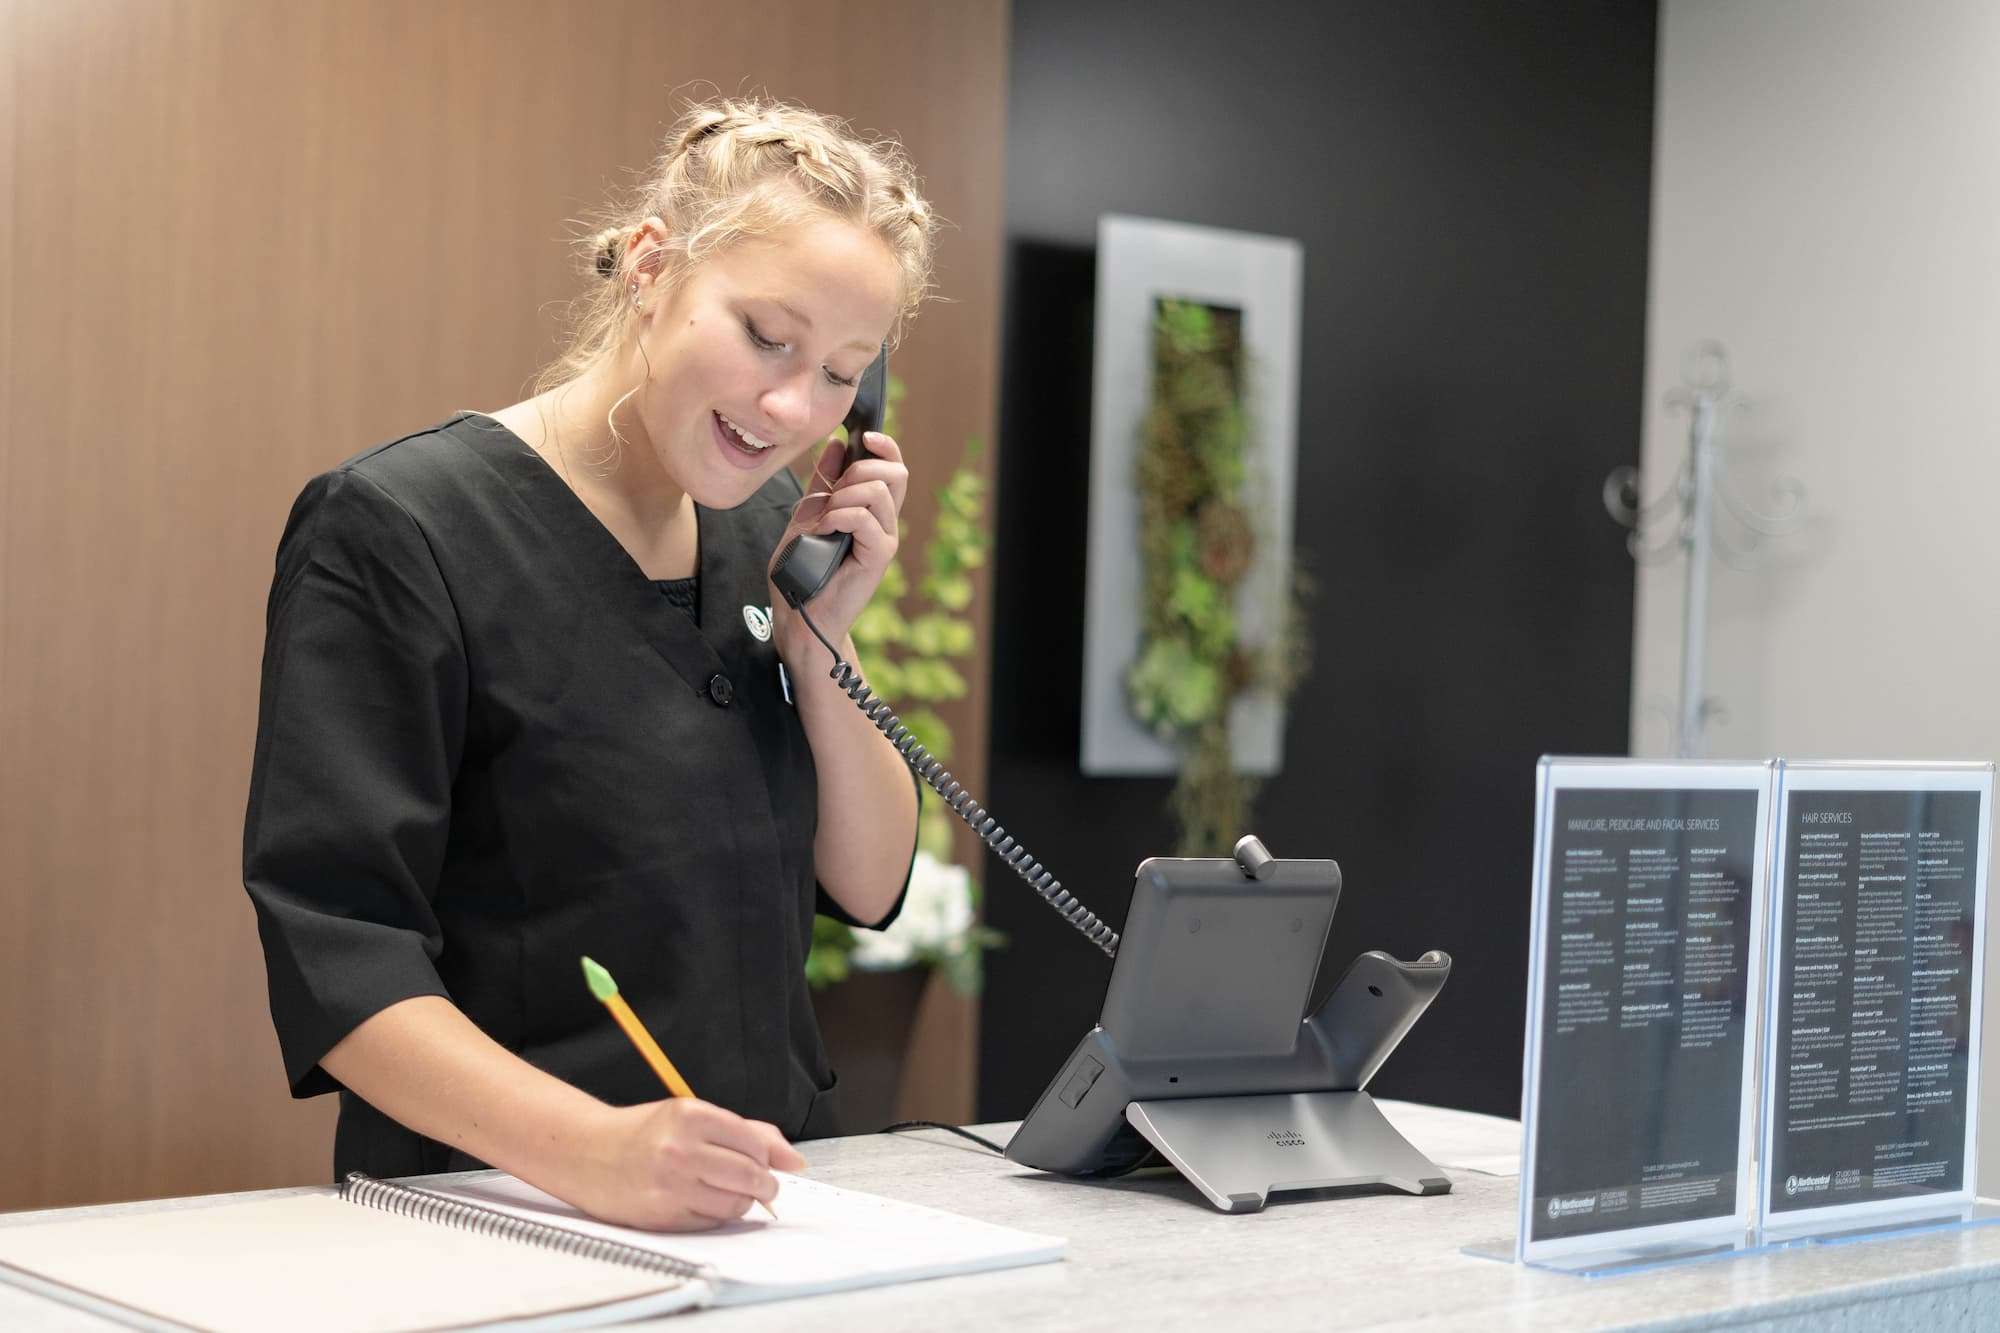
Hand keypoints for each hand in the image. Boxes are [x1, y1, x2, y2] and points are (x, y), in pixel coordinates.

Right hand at [564, 1098, 807, 1231]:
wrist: (588, 1154)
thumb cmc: (646, 1134)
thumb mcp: (694, 1116)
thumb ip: (749, 1133)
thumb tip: (794, 1161)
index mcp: (691, 1116)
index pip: (755, 1144)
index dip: (767, 1158)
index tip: (765, 1163)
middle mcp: (680, 1149)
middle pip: (751, 1176)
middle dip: (764, 1184)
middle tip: (760, 1185)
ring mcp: (670, 1185)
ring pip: (736, 1203)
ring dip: (741, 1201)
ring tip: (724, 1190)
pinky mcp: (662, 1216)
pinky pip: (711, 1222)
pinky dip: (716, 1215)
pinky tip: (700, 1200)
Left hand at [769, 430, 907, 666]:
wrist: (797, 612)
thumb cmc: (801, 567)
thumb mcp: (808, 513)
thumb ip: (824, 482)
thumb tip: (837, 444)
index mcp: (872, 511)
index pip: (893, 467)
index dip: (885, 446)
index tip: (864, 435)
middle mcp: (885, 523)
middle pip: (895, 472)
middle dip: (859, 469)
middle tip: (833, 494)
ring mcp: (884, 539)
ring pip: (878, 491)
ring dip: (844, 495)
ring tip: (825, 518)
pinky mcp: (878, 557)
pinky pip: (865, 518)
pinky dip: (840, 516)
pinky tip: (825, 529)